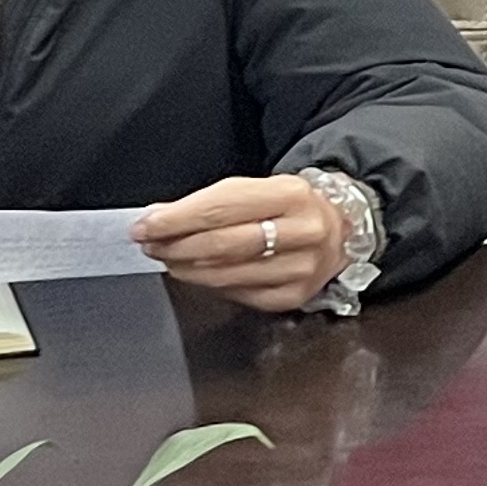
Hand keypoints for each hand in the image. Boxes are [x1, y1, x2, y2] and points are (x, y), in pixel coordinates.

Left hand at [135, 175, 350, 311]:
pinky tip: (199, 274)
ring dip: (186, 268)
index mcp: (291, 194)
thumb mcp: (259, 190)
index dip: (176, 220)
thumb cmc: (289, 208)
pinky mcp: (294, 296)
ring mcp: (300, 268)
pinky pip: (238, 294)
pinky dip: (211, 284)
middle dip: (175, 246)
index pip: (221, 208)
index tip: (145, 226)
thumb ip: (212, 203)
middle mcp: (302, 232)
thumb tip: (159, 218)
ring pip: (226, 274)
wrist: (340, 228)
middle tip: (150, 245)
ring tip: (168, 260)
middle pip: (221, 244)